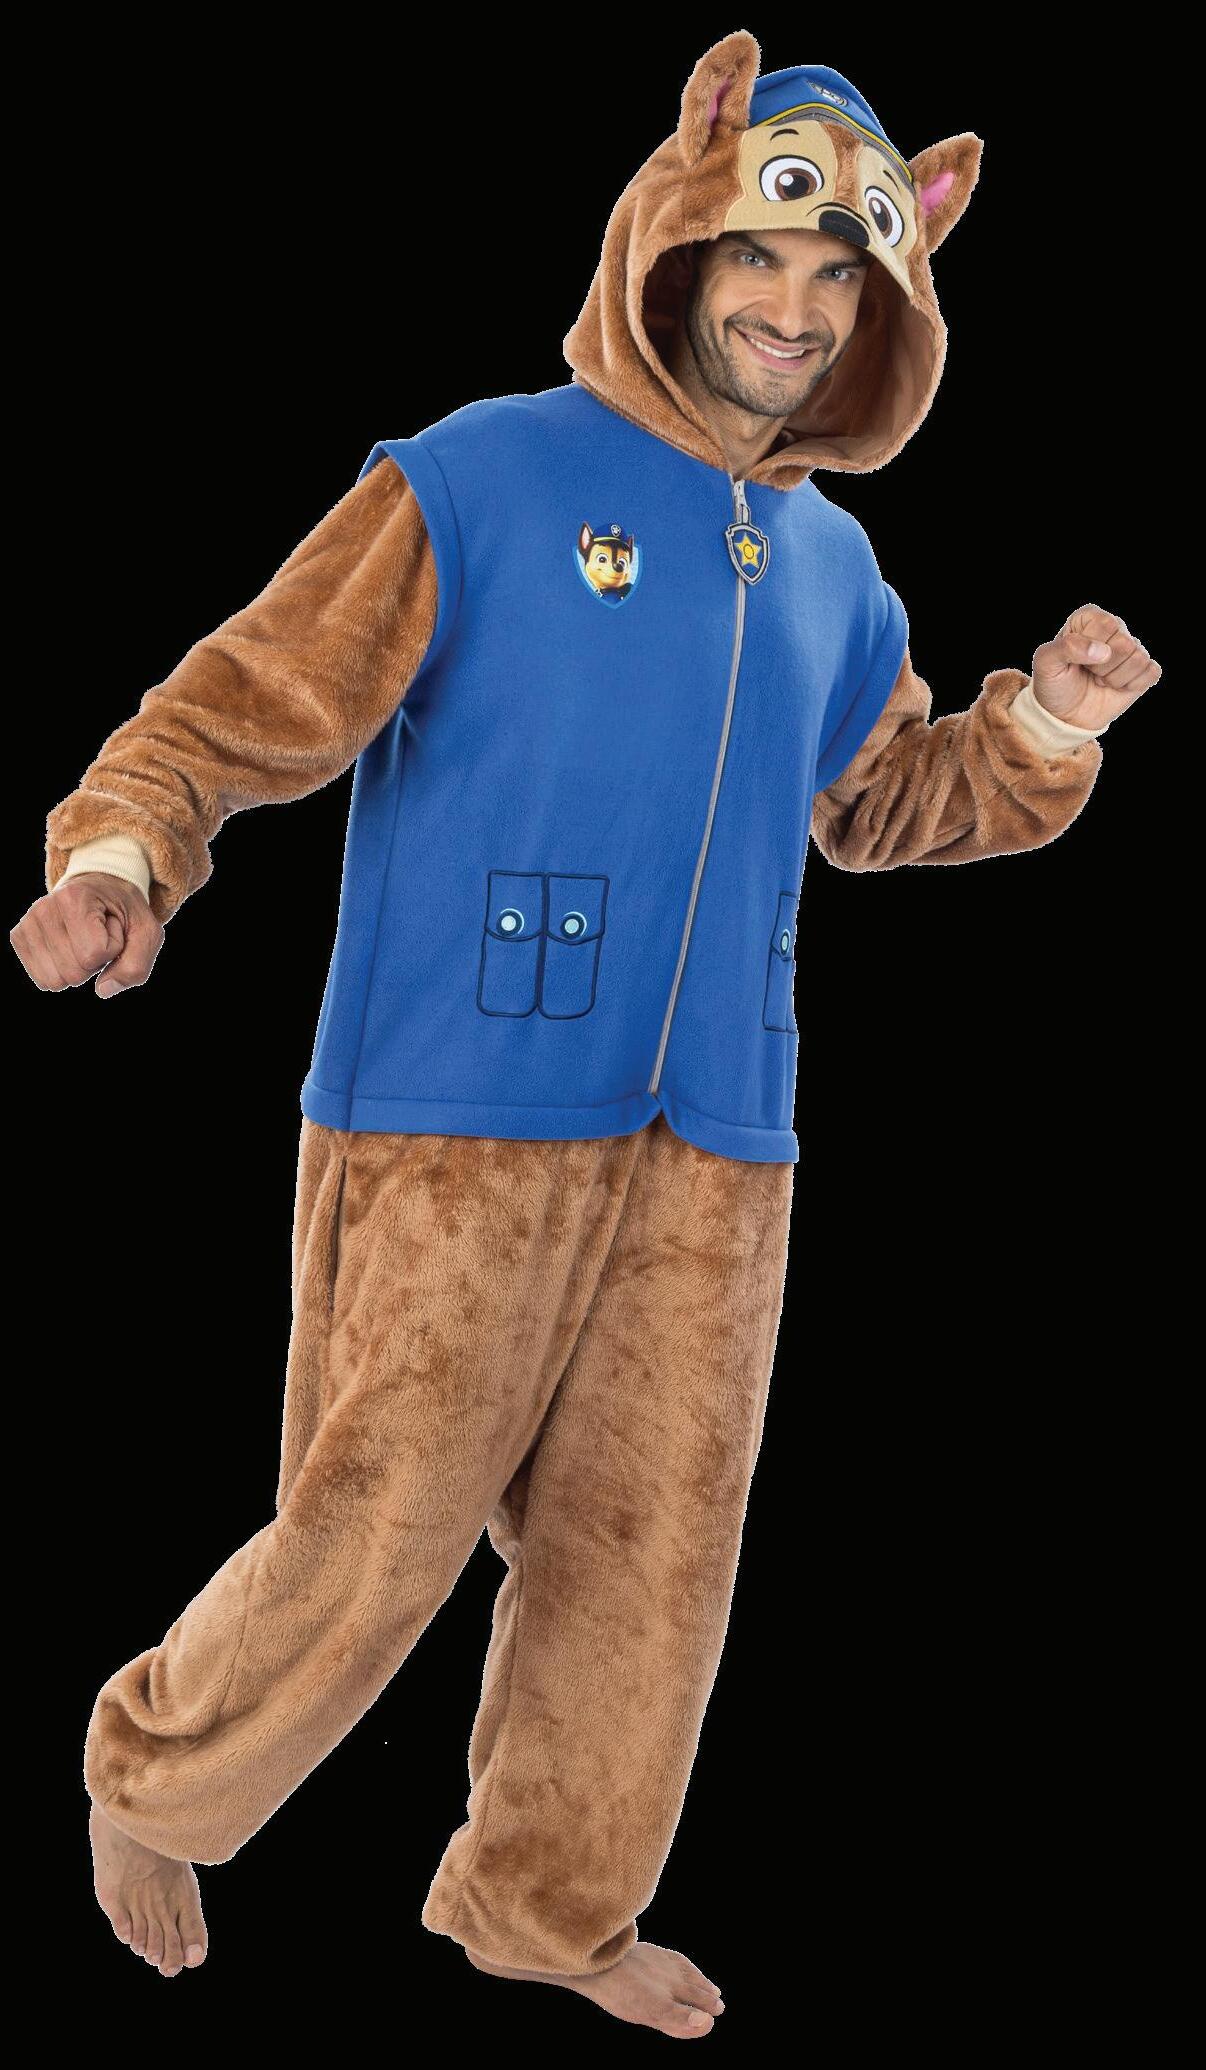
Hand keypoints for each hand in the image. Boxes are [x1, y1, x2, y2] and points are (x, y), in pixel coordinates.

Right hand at [9, 871, 164, 998]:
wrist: (100, 888)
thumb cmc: (124, 912)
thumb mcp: (147, 932)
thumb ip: (136, 966)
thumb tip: (103, 990)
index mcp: (75, 899)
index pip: (95, 954)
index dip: (113, 949)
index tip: (113, 928)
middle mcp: (45, 908)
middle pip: (74, 972)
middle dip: (95, 962)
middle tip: (98, 936)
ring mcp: (29, 923)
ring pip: (55, 980)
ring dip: (78, 967)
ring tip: (84, 941)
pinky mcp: (20, 936)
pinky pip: (42, 979)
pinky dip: (61, 970)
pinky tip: (69, 946)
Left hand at [1031, 606, 1160, 731]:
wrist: (1065, 714)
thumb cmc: (1055, 684)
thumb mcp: (1046, 663)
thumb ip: (1066, 647)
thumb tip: (1103, 651)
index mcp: (1089, 618)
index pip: (1106, 624)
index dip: (1090, 648)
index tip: (1076, 660)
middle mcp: (1114, 627)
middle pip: (1125, 643)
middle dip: (1103, 667)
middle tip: (1090, 672)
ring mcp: (1131, 648)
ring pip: (1139, 659)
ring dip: (1115, 678)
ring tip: (1100, 679)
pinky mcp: (1144, 669)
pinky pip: (1151, 673)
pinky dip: (1131, 685)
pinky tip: (1116, 685)